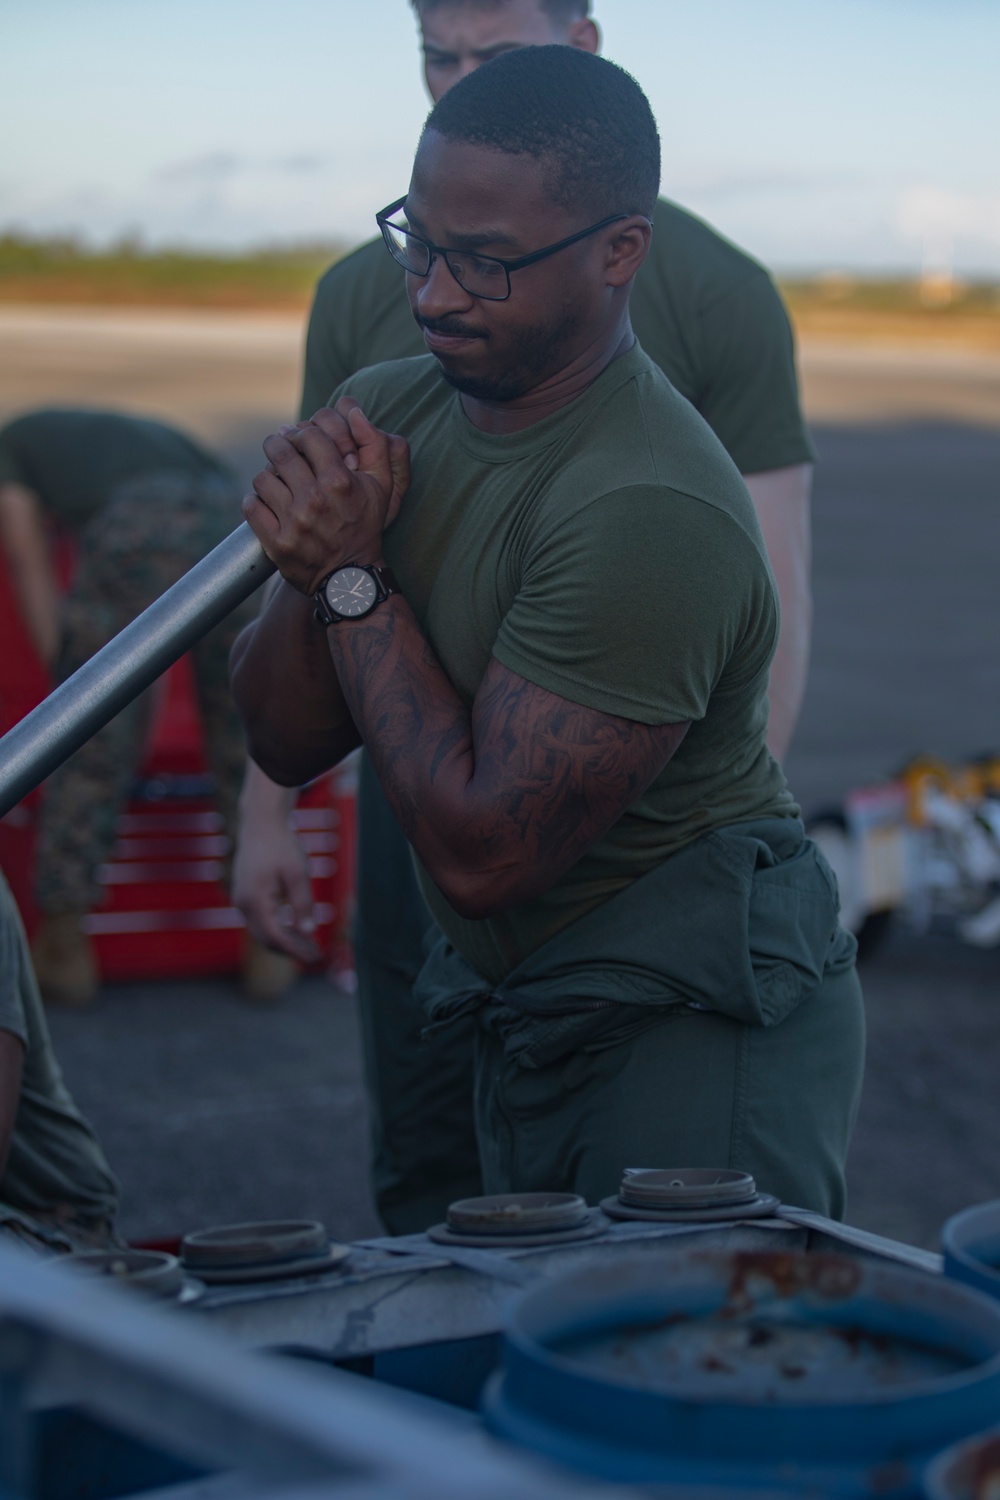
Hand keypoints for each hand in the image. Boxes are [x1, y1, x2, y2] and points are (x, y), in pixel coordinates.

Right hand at [232, 808, 320, 962]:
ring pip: (263, 931)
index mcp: (254, 900)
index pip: (275, 937)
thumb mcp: (298, 874)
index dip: (295, 950)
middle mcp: (242, 904)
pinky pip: (260, 920)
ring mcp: (241, 901)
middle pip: (266, 939)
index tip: (315, 958)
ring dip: (285, 941)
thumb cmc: (281, 845)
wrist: (261, 823)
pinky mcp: (245, 896)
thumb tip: (308, 932)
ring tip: (310, 946)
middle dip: (291, 950)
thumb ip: (302, 904)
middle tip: (316, 956)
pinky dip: (278, 929)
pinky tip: (296, 930)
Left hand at [243, 402, 409, 595]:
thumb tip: (354, 410)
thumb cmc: (364, 526)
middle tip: (278, 450)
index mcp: (340, 481)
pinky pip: (250, 507)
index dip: (301, 433)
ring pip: (262, 478)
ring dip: (267, 477)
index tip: (299, 441)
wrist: (350, 578)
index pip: (309, 435)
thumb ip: (374, 445)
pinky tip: (265, 505)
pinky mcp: (276, 544)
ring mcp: (293, 523)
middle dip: (276, 445)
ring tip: (276, 483)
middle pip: (279, 451)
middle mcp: (315, 499)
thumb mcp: (381, 486)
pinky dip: (254, 502)